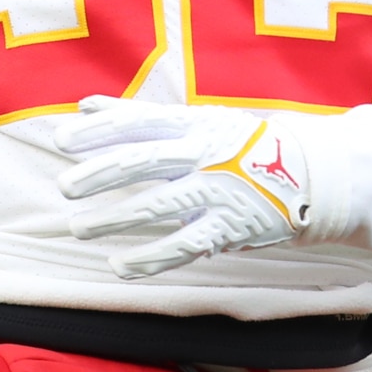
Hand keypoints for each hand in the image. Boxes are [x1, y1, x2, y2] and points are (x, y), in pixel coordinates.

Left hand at [54, 97, 312, 279]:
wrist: (309, 172)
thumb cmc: (237, 143)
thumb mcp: (194, 121)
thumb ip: (138, 117)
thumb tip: (84, 106)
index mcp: (193, 123)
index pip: (140, 122)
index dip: (100, 131)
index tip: (62, 140)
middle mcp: (204, 153)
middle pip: (146, 160)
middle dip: (103, 172)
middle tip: (65, 186)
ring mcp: (218, 191)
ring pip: (160, 205)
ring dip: (116, 218)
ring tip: (78, 227)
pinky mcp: (230, 227)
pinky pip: (185, 245)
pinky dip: (151, 258)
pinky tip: (119, 266)